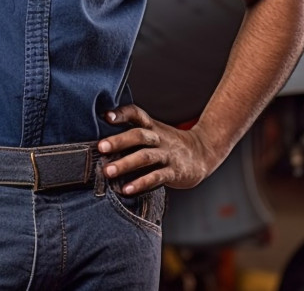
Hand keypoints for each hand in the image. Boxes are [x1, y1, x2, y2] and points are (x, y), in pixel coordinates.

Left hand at [97, 104, 223, 194]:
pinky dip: (141, 183)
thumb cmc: (169, 145)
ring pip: (146, 157)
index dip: (122, 113)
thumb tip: (101, 138)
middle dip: (119, 141)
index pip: (137, 114)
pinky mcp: (174, 172)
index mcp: (152, 127)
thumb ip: (133, 133)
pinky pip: (156, 177)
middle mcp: (159, 139)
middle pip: (139, 135)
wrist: (203, 153)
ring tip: (108, 171)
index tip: (106, 116)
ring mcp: (167, 155)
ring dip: (125, 163)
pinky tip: (126, 189)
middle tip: (100, 147)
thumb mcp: (154, 133)